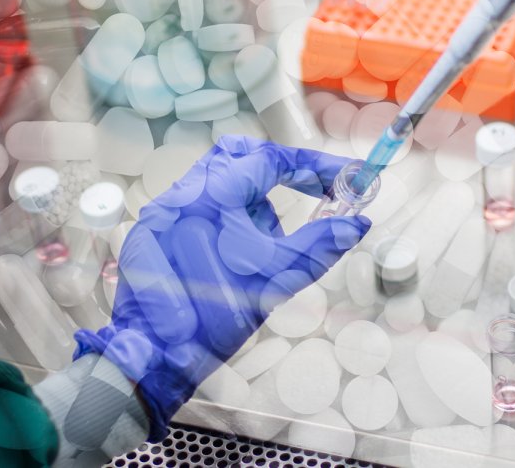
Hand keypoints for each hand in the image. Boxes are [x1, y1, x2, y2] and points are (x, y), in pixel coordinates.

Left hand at [73, 136, 370, 439]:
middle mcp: (183, 193)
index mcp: (212, 197)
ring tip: (261, 250)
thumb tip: (358, 223)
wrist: (158, 356)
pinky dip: (228, 219)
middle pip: (239, 157)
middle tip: (310, 193)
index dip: (312, 166)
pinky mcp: (155, 229)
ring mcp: (164, 210)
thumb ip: (320, 245)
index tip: (342, 179)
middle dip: (278, 173)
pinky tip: (233, 256)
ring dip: (252, 203)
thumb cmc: (218, 317)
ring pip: (219, 181)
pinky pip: (199, 204)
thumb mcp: (276, 279)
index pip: (270, 160)